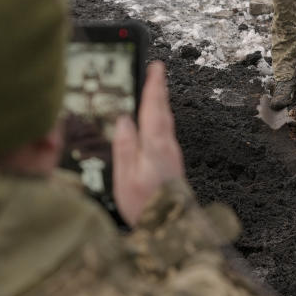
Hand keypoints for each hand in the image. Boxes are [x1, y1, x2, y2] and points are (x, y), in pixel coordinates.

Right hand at [112, 61, 185, 225]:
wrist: (172, 229)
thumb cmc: (147, 206)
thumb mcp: (126, 177)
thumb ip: (125, 146)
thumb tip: (123, 120)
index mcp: (155, 145)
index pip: (154, 108)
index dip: (154, 86)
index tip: (155, 66)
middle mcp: (168, 146)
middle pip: (162, 111)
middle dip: (158, 89)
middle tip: (156, 70)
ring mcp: (172, 155)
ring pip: (165, 121)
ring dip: (159, 103)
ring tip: (153, 89)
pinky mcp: (172, 163)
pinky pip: (165, 132)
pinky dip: (159, 118)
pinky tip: (154, 121)